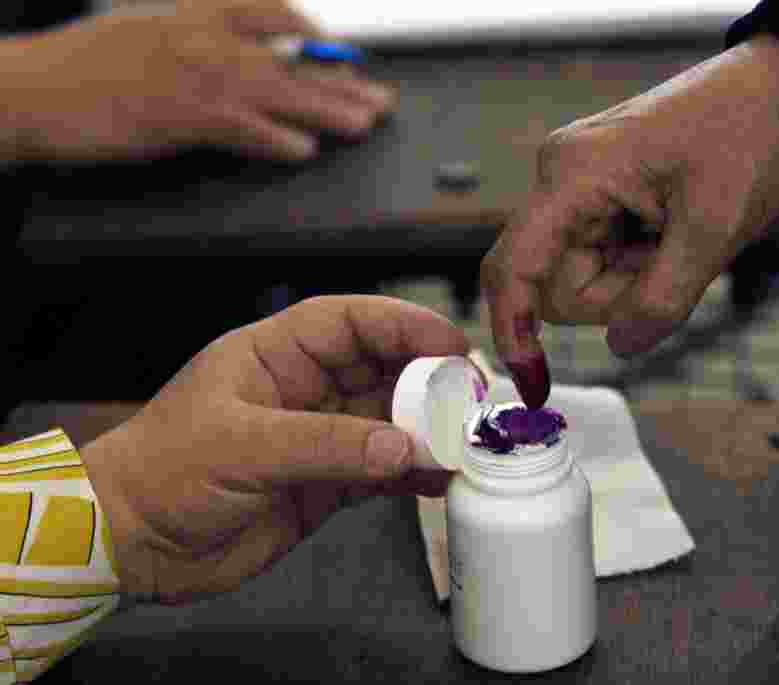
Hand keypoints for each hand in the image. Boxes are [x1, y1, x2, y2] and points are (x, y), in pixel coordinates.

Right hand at [4, 0, 396, 161]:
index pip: (270, 11)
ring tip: (363, 122)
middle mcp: (202, 37)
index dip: (313, 33)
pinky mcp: (179, 114)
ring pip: (276, 91)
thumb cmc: (86, 67)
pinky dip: (274, 139)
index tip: (343, 51)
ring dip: (325, 109)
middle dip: (340, 79)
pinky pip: (241, 126)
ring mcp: (192, 74)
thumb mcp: (148, 35)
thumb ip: (201, 42)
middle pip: (288, 58)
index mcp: (194, 13)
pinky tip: (304, 150)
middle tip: (379, 98)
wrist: (32, 88)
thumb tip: (248, 59)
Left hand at [79, 296, 466, 604]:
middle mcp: (305, 389)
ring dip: (428, 431)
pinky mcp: (328, 484)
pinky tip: (440, 479)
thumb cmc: (164, 472)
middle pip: (383, 369)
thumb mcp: (242, 446)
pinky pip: (383, 470)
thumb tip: (399, 446)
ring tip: (464, 444)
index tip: (450, 344)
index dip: (403, 325)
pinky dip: (414, 473)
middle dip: (429, 381)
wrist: (134, 545)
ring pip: (391, 421)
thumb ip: (325, 445)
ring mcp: (320, 437)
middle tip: (470, 401)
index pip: (350, 322)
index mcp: (276, 354)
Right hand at [480, 35, 778, 406]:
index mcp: (574, 175)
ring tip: (683, 235)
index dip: (512, 330)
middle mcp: (563, 179)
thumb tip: (621, 348)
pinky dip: (640, 264)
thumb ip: (663, 298)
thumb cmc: (752, 132)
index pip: (512, 267)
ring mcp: (579, 188)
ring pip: (582, 278)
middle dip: (616, 296)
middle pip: (556, 285)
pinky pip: (603, 258)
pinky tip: (674, 230)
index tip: (533, 384)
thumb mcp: (716, 228)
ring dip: (634, 280)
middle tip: (675, 260)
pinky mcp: (600, 196)